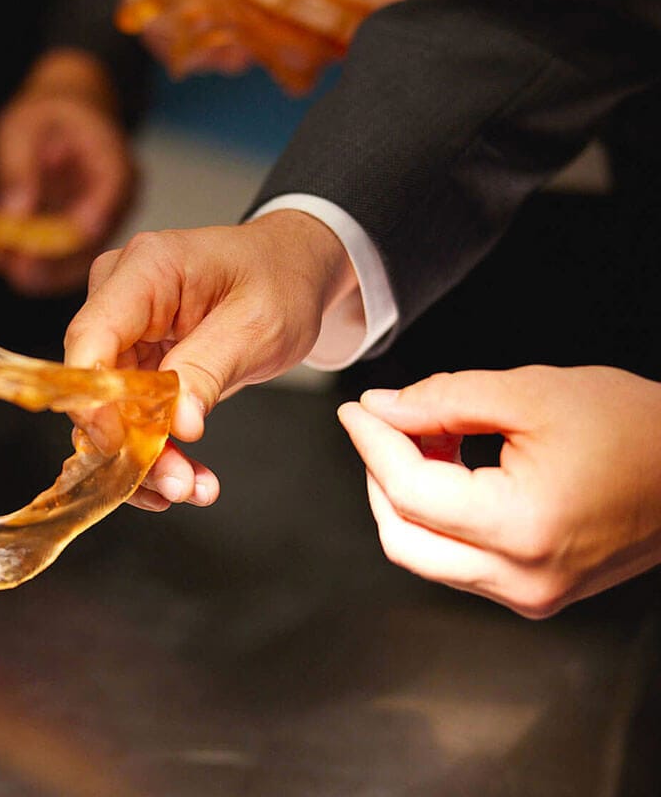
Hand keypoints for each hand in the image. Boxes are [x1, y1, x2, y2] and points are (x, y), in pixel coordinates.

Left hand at [0, 49, 134, 294]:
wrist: (67, 115)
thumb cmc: (46, 115)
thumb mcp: (21, 130)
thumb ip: (18, 169)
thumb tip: (16, 215)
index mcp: (114, 161)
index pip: (107, 196)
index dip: (76, 226)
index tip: (42, 248)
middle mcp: (123, 196)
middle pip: (99, 236)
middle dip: (59, 260)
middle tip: (21, 273)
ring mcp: (113, 218)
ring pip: (90, 255)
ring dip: (54, 271)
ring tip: (18, 278)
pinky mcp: (96, 234)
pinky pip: (78, 258)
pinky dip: (52, 268)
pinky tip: (24, 276)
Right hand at [65, 208, 356, 510]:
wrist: (292, 271)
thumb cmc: (279, 280)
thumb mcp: (258, 325)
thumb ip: (209, 370)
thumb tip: (177, 424)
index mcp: (145, 269)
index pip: (91, 338)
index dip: (97, 401)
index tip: (127, 451)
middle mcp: (120, 295)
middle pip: (99, 383)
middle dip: (132, 444)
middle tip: (179, 487)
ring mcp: (125, 328)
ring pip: (112, 409)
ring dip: (148, 457)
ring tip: (193, 488)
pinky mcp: (135, 357)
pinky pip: (132, 412)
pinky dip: (159, 449)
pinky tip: (188, 477)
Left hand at [337, 365, 660, 617]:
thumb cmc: (637, 427)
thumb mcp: (530, 392)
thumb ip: (442, 399)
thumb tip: (382, 408)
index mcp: (523, 527)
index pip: (410, 491)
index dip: (372, 443)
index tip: (355, 410)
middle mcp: (523, 578)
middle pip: (402, 538)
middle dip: (379, 476)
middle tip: (382, 424)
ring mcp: (531, 595)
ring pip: (424, 556)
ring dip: (406, 497)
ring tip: (425, 438)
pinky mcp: (536, 593)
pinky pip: (456, 563)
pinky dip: (437, 517)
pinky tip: (449, 468)